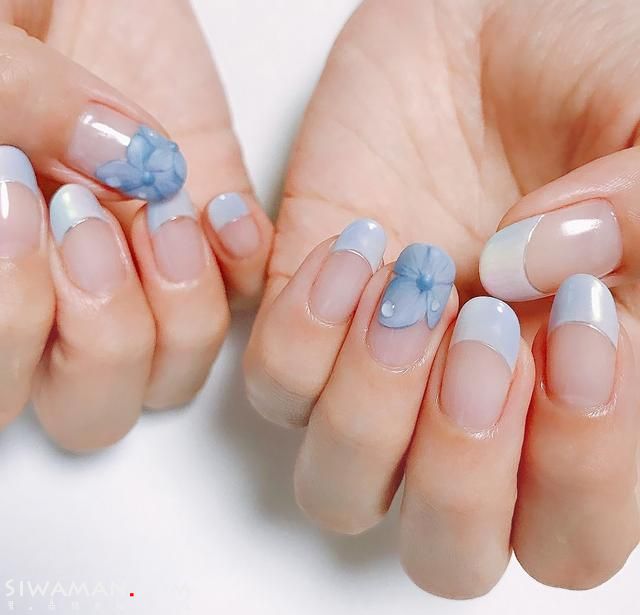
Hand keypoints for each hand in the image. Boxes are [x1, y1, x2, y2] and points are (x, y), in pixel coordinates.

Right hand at [0, 0, 271, 450]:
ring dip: (176, 312)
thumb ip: (17, 103)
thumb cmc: (20, 12)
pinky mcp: (212, 242)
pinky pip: (243, 298)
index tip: (16, 201)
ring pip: (174, 375)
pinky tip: (218, 209)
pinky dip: (237, 264)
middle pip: (93, 411)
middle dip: (102, 337)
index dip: (15, 321)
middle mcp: (67, 302)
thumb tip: (122, 165)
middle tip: (85, 222)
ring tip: (159, 208)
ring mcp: (146, 278)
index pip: (5, 386)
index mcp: (2, 279)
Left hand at [244, 0, 639, 596]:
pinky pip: (273, 385)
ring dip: (367, 409)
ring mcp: (381, 373)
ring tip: (410, 276)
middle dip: (459, 468)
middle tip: (482, 330)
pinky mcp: (309, 317)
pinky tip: (352, 243)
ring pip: (340, 489)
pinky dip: (299, 332)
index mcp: (576, 396)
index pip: (571, 531)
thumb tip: (528, 286)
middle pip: (448, 549)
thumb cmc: (582, 67)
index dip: (578, 465)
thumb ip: (637, 219)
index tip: (579, 324)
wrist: (482, 18)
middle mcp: (473, 409)